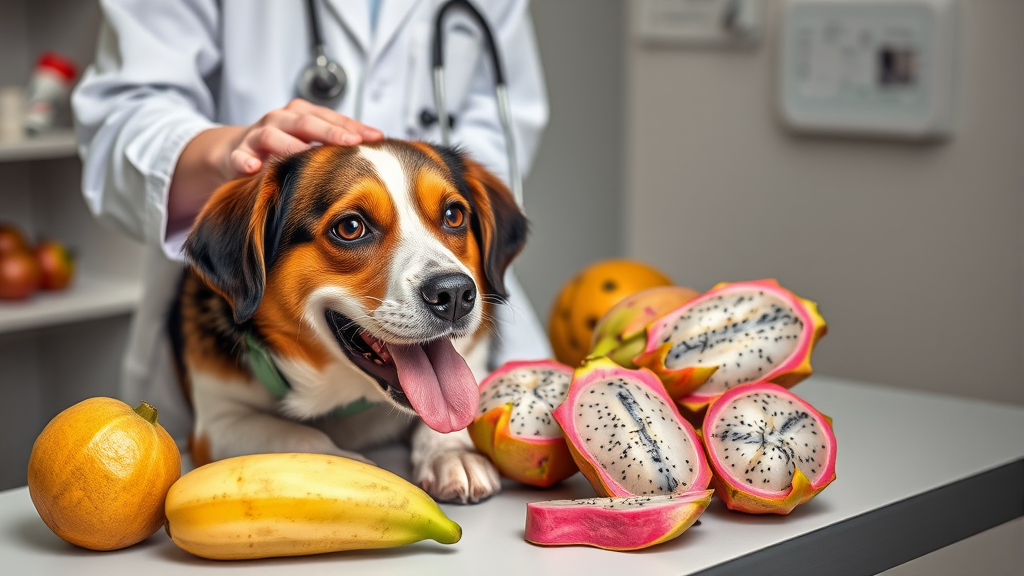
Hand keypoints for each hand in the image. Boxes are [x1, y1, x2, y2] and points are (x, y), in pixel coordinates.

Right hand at [225, 99, 382, 176]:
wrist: (235, 152)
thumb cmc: (283, 147)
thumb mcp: (309, 143)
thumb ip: (335, 146)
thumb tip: (376, 155)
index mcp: (301, 116)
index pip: (331, 118)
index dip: (353, 127)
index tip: (376, 137)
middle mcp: (280, 120)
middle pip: (306, 122)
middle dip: (330, 132)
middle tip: (351, 142)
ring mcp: (257, 136)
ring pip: (272, 135)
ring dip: (289, 144)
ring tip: (306, 155)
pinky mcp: (236, 154)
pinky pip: (239, 157)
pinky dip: (244, 160)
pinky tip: (253, 167)